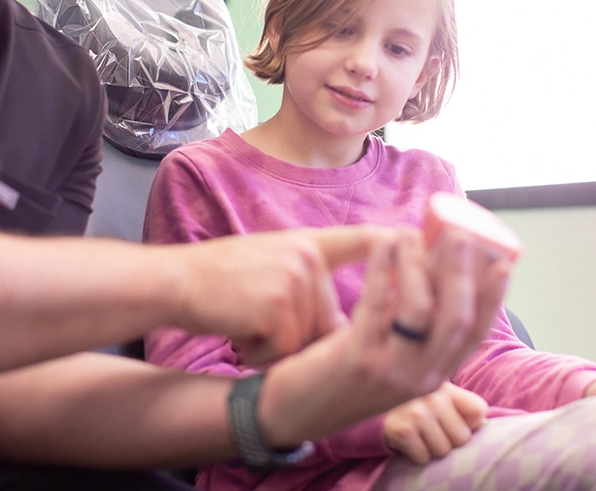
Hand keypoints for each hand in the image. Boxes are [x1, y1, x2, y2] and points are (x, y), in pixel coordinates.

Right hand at [169, 225, 389, 364]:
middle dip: (295, 340)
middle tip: (255, 320)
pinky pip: (283, 351)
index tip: (422, 245)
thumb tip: (342, 327)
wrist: (173, 282)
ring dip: (273, 349)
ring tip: (244, 322)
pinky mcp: (278, 305)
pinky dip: (258, 353)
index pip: (360, 241)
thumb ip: (308, 281)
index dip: (395, 246)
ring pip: (305, 342)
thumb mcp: (270, 264)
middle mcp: (307, 256)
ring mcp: (294, 278)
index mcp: (308, 245)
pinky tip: (237, 331)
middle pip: (328, 323)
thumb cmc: (218, 283)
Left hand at [256, 225, 510, 447]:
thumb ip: (412, 325)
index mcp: (433, 373)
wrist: (293, 409)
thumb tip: (432, 264)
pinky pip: (378, 304)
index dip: (493, 295)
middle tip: (460, 234)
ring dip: (419, 265)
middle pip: (457, 318)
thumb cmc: (340, 371)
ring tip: (409, 235)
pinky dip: (383, 268)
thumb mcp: (388, 351)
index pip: (475, 332)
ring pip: (422, 310)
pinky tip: (385, 243)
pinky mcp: (359, 361)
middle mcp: (421, 377)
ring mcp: (391, 371)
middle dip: (463, 271)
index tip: (500, 259)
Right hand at [383, 382, 486, 463]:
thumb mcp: (438, 395)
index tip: (455, 420)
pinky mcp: (402, 431)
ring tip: (420, 434)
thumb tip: (484, 426)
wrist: (372, 399)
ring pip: (443, 451)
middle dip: (450, 440)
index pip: (479, 411)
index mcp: (445, 386)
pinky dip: (417, 454)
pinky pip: (423, 458)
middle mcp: (432, 396)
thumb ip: (462, 406)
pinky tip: (409, 440)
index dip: (471, 423)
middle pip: (462, 438)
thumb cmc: (414, 403)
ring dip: (432, 448)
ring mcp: (417, 413)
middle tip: (433, 429)